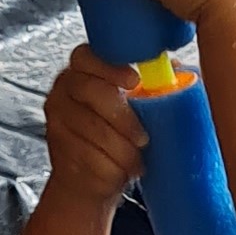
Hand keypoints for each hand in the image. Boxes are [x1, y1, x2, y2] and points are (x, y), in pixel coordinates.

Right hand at [41, 47, 146, 208]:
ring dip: (122, 147)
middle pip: (90, 89)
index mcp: (81, 75)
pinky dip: (114, 166)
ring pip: (93, 127)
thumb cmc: (116, 138)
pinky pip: (90, 155)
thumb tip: (178, 69)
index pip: (85, 56)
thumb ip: (147, 87)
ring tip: (136, 157)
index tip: (134, 80)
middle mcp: (62, 93)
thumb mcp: (133, 109)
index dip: (110, 66)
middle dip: (122, 115)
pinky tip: (123, 169)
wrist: (90, 178)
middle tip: (142, 136)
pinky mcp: (60, 152)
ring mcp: (57, 121)